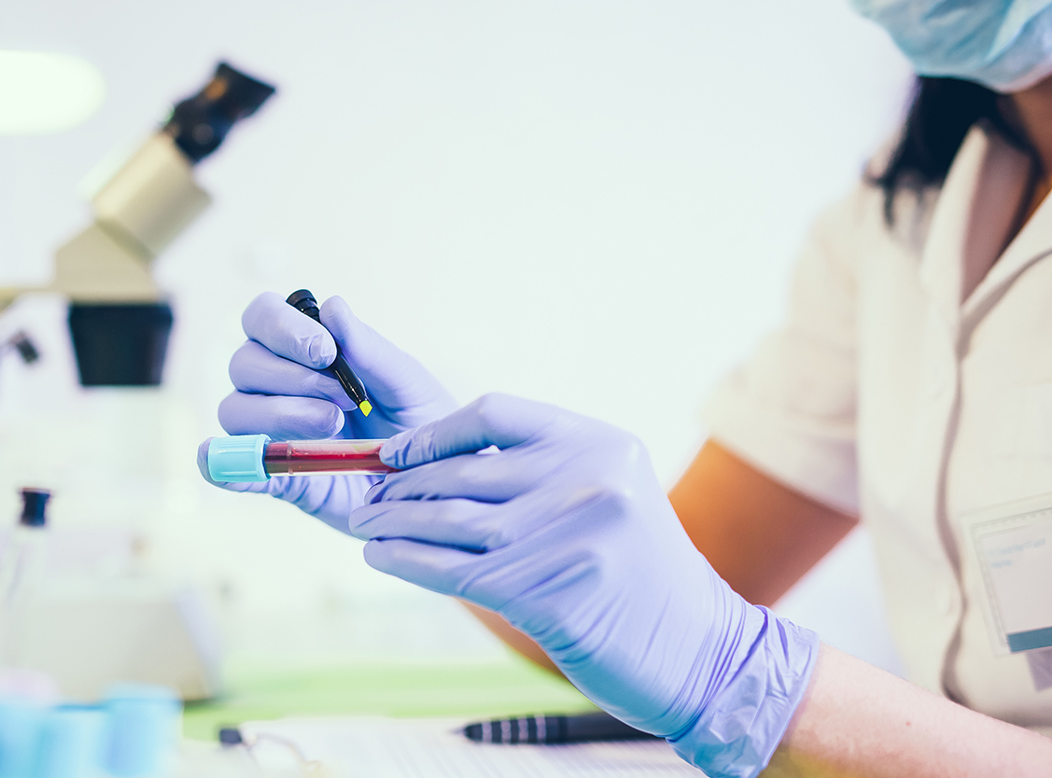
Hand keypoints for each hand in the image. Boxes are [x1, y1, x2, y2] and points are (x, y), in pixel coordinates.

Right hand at [199, 292, 455, 533]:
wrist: (434, 482)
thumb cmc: (420, 421)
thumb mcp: (407, 383)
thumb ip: (369, 349)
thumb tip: (332, 306)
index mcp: (305, 349)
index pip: (262, 317)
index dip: (282, 328)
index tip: (326, 353)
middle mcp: (278, 384)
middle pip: (244, 362)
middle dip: (292, 377)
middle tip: (346, 400)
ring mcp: (272, 430)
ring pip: (235, 409)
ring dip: (280, 414)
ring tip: (332, 427)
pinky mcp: (274, 476)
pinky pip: (231, 466)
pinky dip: (226, 464)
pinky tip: (238, 468)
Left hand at [348, 394, 817, 777]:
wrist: (701, 651)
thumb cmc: (639, 576)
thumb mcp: (606, 498)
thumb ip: (538, 474)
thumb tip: (434, 467)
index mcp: (599, 442)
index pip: (495, 412)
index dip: (435, 432)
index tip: (395, 454)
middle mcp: (588, 479)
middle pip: (466, 471)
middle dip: (404, 487)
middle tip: (367, 498)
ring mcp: (572, 535)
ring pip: (454, 522)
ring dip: (396, 524)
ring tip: (364, 526)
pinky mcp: (553, 593)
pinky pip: (457, 571)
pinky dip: (408, 562)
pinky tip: (380, 558)